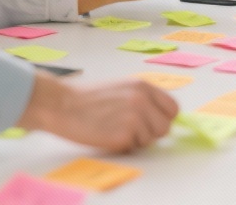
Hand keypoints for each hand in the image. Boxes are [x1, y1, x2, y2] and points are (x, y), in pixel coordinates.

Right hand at [18, 73, 177, 151]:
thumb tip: (161, 117)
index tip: (152, 122)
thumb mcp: (122, 88)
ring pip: (151, 140)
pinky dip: (122, 145)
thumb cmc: (88, 98)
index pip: (172, 108)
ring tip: (114, 128)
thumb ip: (143, 99)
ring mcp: (134, 118)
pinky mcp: (123, 135)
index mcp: (143, 86)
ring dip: (136, 139)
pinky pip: (134, 148)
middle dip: (151, 132)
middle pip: (165, 127)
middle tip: (129, 128)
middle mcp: (142, 100)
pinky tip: (107, 134)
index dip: (163, 118)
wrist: (63, 104)